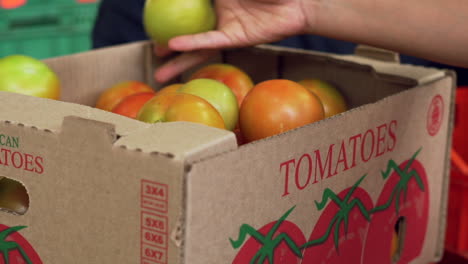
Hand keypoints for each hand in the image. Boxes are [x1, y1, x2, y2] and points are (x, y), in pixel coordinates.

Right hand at [153, 0, 311, 82]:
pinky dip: (192, 43)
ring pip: (196, 45)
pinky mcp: (237, 38)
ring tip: (158, 70)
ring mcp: (226, 28)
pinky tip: (174, 46)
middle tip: (151, 51)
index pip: (187, 8)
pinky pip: (210, 41)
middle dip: (167, 44)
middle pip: (187, 31)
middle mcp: (217, 15)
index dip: (168, 14)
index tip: (151, 19)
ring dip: (177, 57)